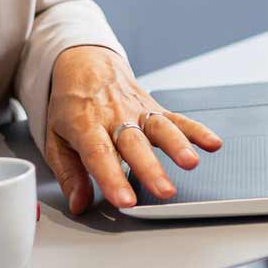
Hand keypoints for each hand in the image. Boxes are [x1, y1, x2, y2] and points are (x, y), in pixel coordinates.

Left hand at [41, 45, 221, 211]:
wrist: (85, 63)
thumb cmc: (71, 105)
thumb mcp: (55, 137)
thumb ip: (69, 173)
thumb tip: (78, 203)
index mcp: (85, 125)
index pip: (99, 154)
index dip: (113, 178)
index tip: (125, 200)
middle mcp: (114, 116)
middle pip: (134, 144)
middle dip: (151, 169)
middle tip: (164, 192)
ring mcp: (137, 110)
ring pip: (159, 127)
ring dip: (177, 145)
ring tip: (191, 163)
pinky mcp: (154, 107)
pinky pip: (177, 118)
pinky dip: (196, 130)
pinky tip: (212, 143)